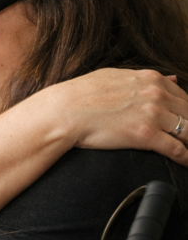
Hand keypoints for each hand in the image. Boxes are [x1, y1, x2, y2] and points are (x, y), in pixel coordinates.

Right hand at [51, 68, 187, 165]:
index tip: (185, 123)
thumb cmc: (83, 94)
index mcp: (151, 79)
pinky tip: (186, 163)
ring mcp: (153, 114)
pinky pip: (177, 149)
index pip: (184, 97)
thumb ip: (148, 78)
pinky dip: (187, 158)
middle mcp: (157, 94)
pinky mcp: (146, 135)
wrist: (64, 111)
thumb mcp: (117, 76)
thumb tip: (172, 77)